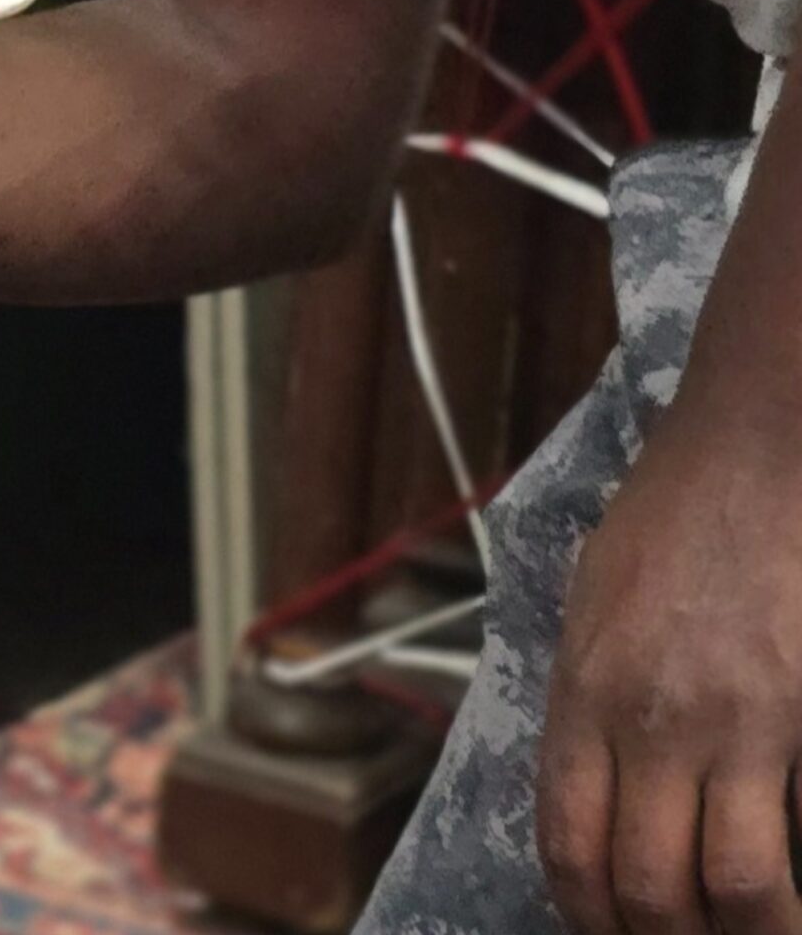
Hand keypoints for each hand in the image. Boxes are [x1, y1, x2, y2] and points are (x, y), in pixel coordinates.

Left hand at [539, 409, 801, 934]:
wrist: (749, 457)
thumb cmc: (670, 518)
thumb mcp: (594, 603)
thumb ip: (592, 694)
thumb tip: (598, 782)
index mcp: (582, 690)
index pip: (566, 839)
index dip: (586, 913)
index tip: (606, 934)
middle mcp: (643, 720)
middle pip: (642, 884)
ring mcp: (726, 726)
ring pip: (728, 889)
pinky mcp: (792, 723)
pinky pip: (783, 838)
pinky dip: (787, 895)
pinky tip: (789, 906)